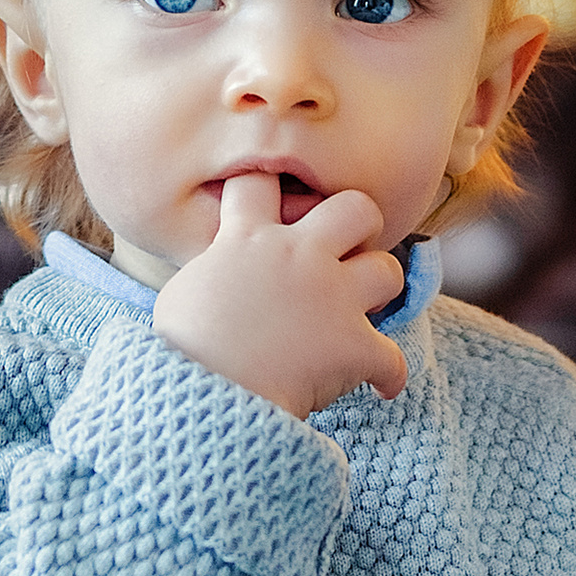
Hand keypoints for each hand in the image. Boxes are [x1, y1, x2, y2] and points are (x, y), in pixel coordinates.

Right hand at [152, 175, 407, 418]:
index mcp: (250, 239)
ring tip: (365, 311)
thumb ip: (216, 268)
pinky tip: (382, 385)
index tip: (279, 204)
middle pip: (356, 207)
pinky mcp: (354, 345)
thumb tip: (223, 275)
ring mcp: (332, 298)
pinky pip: (392, 358)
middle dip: (361, 225)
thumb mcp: (184, 289)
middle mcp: (299, 256)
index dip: (272, 187)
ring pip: (388, 270)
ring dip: (379, 291)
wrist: (205, 392)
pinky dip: (388, 374)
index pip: (264, 183)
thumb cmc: (183, 347)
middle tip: (349, 249)